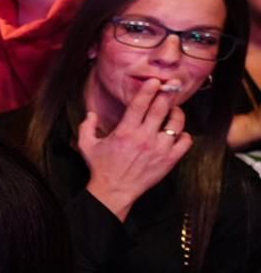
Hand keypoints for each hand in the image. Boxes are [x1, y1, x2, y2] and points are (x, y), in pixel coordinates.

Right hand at [78, 77, 192, 220]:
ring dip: (177, 113)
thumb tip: (91, 114)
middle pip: (160, 109)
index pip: (140, 104)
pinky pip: (185, 142)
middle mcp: (144, 138)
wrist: (114, 191)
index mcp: (125, 131)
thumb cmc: (100, 168)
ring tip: (174, 110)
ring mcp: (159, 149)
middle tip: (173, 86)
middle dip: (167, 94)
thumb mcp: (87, 145)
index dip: (149, 90)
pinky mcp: (169, 160)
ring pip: (176, 124)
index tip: (155, 81)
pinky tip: (178, 133)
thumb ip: (87, 127)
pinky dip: (184, 135)